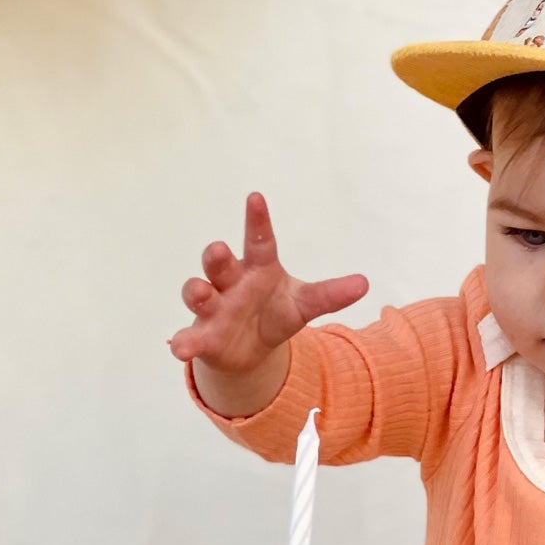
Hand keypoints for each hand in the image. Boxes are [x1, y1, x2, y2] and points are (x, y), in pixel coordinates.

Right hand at [168, 192, 367, 373]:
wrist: (252, 348)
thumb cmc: (275, 312)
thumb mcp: (305, 304)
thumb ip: (330, 294)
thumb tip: (364, 283)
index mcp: (258, 269)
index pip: (259, 240)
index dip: (258, 220)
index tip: (255, 196)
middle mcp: (231, 283)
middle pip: (220, 263)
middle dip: (217, 256)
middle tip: (219, 249)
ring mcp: (213, 308)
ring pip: (198, 293)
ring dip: (195, 290)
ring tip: (199, 290)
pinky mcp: (203, 336)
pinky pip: (189, 337)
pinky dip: (183, 342)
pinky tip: (179, 348)